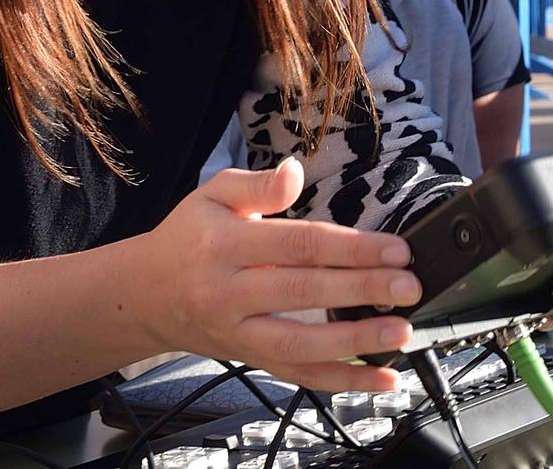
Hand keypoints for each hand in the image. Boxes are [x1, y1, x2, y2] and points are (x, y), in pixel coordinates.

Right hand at [130, 158, 420, 389]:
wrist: (144, 295)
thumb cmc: (187, 238)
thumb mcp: (211, 195)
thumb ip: (257, 185)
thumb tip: (294, 172)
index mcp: (227, 245)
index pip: (299, 245)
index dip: (350, 248)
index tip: (395, 249)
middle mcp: (231, 293)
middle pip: (305, 292)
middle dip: (363, 291)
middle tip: (409, 287)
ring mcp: (240, 332)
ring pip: (302, 343)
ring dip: (357, 342)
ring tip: (401, 332)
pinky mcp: (251, 358)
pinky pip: (298, 374)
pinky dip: (342, 380)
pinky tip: (380, 378)